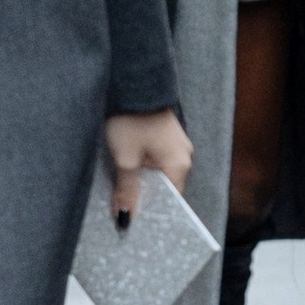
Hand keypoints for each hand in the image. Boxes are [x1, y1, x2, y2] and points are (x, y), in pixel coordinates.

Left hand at [103, 106, 192, 230]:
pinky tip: (126, 168)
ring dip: (141, 181)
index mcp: (180, 164)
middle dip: (144, 197)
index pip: (171, 200)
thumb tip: (126, 218)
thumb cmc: (131, 120)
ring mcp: (176, 144)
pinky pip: (157, 159)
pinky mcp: (166, 135)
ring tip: (121, 188)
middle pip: (164, 187)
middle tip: (121, 208)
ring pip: (159, 173)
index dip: (151, 212)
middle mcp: (183, 155)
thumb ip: (127, 190)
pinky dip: (143, 166)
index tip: (132, 221)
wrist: (133, 82)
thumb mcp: (125, 159)